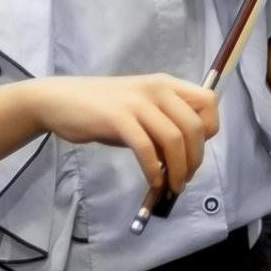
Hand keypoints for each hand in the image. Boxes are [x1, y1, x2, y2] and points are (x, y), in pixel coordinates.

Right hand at [29, 73, 219, 193]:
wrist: (60, 100)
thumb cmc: (103, 107)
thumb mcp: (140, 108)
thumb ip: (162, 123)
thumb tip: (183, 156)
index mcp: (166, 84)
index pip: (208, 102)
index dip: (210, 129)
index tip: (197, 149)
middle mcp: (157, 89)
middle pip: (194, 126)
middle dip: (195, 158)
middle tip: (186, 178)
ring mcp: (137, 103)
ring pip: (174, 139)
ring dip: (179, 169)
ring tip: (173, 186)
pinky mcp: (118, 119)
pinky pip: (146, 149)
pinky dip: (154, 171)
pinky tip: (154, 183)